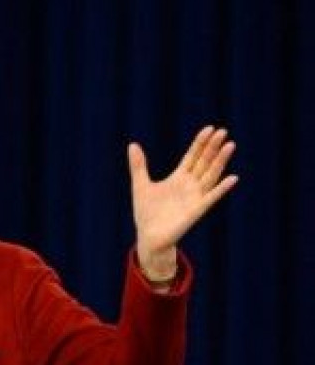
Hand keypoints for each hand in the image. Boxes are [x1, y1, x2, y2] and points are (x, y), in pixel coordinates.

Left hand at [128, 126, 238, 278]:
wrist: (149, 236)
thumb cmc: (146, 213)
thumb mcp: (141, 185)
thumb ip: (138, 166)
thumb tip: (132, 144)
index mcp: (178, 178)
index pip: (193, 156)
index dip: (201, 143)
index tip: (210, 128)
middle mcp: (190, 185)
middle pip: (204, 162)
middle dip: (213, 147)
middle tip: (223, 131)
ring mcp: (195, 197)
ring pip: (211, 175)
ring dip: (220, 161)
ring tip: (230, 145)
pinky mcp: (197, 210)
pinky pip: (211, 198)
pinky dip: (222, 188)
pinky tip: (232, 178)